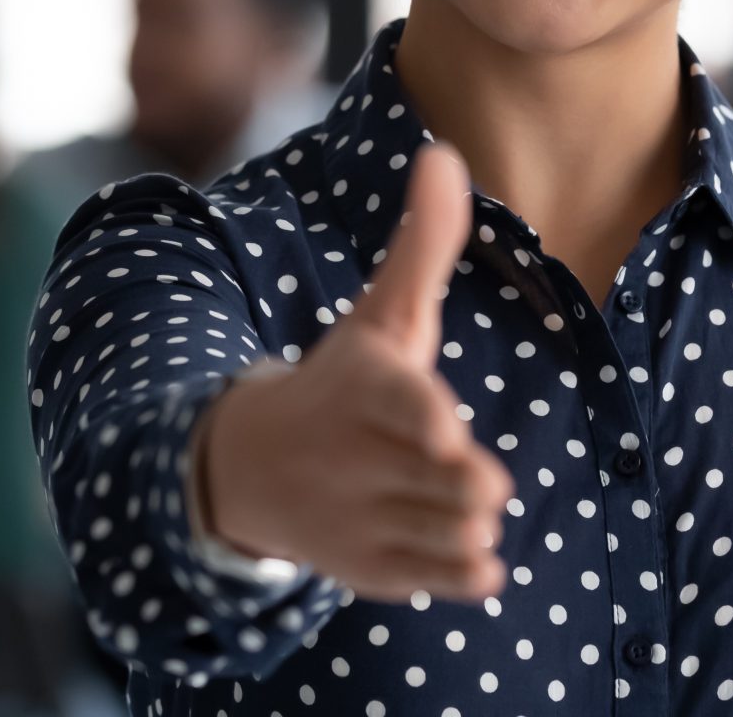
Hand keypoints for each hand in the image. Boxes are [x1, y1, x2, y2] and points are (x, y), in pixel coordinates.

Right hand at [196, 143, 513, 602]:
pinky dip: (457, 576)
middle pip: (431, 476)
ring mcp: (357, 515)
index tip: (448, 433)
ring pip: (435, 528)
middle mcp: (353, 455)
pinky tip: (481, 564)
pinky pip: (425, 578)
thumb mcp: (380, 312)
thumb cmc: (341, 379)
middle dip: (462, 483)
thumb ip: (423, 245)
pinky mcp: (368, 567)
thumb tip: (445, 154)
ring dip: (464, 525)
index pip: (395, 402)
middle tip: (482, 484)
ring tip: (476, 511)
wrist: (251, 466)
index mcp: (360, 388)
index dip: (423, 418)